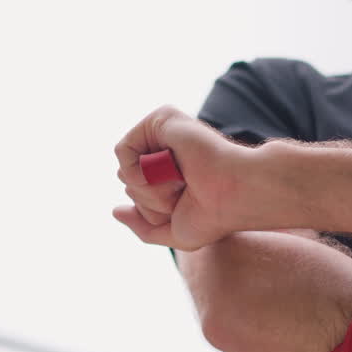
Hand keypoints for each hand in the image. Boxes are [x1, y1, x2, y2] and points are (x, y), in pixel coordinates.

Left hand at [112, 105, 251, 249]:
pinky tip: (172, 170)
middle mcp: (166, 149)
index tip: (186, 205)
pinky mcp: (162, 118)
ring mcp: (164, 131)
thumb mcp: (175, 233)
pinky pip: (123, 150)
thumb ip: (143, 227)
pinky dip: (141, 171)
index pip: (134, 192)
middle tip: (185, 192)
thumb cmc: (214, 216)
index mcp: (169, 171)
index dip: (153, 210)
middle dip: (149, 200)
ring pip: (123, 169)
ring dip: (150, 188)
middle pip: (125, 181)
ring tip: (183, 180)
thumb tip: (116, 210)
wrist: (235, 196)